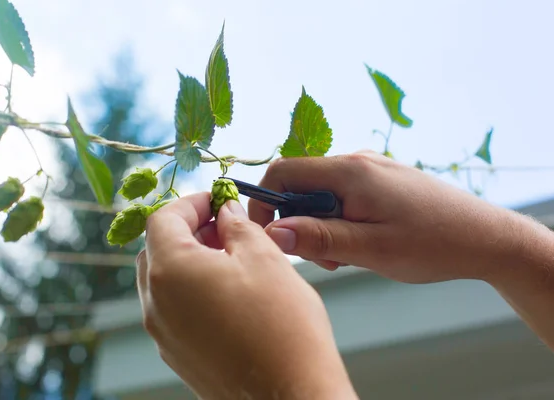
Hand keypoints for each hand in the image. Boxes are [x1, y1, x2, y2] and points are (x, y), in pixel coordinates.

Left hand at [136, 192, 357, 399]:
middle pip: (157, 249)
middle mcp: (156, 305)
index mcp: (170, 272)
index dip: (192, 202)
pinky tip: (229, 292)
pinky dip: (192, 290)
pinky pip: (174, 310)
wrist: (292, 397)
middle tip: (226, 227)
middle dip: (188, 230)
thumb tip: (226, 213)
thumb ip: (238, 227)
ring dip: (190, 260)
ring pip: (164, 282)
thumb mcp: (264, 257)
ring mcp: (164, 335)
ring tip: (231, 258)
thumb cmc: (283, 326)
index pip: (163, 219)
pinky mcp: (178, 356)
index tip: (219, 199)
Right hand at [249, 151, 553, 349]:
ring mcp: (371, 169)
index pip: (283, 172)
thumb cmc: (432, 244)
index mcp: (349, 171)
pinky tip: (363, 243)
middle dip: (299, 222)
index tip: (266, 237)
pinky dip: (340, 220)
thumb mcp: (370, 248)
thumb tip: (272, 234)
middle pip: (301, 184)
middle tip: (324, 259)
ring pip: (323, 193)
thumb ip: (318, 238)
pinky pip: (344, 196)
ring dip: (321, 225)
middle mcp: (357, 161)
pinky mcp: (383, 181)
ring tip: (347, 256)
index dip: (264, 203)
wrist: (485, 236)